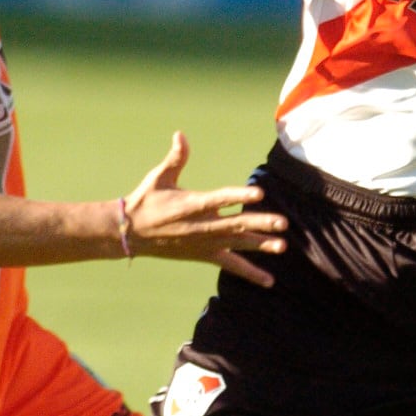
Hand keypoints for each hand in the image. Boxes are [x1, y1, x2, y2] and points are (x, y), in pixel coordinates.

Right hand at [121, 132, 287, 285]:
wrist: (131, 233)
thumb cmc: (146, 201)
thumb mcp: (159, 177)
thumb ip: (175, 158)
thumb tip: (180, 135)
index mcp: (192, 204)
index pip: (220, 199)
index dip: (239, 195)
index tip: (259, 193)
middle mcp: (202, 226)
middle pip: (236, 224)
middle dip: (261, 223)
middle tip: (283, 223)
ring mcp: (206, 242)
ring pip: (238, 244)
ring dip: (261, 245)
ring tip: (282, 246)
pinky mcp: (205, 254)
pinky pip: (231, 265)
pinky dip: (250, 273)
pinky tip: (269, 281)